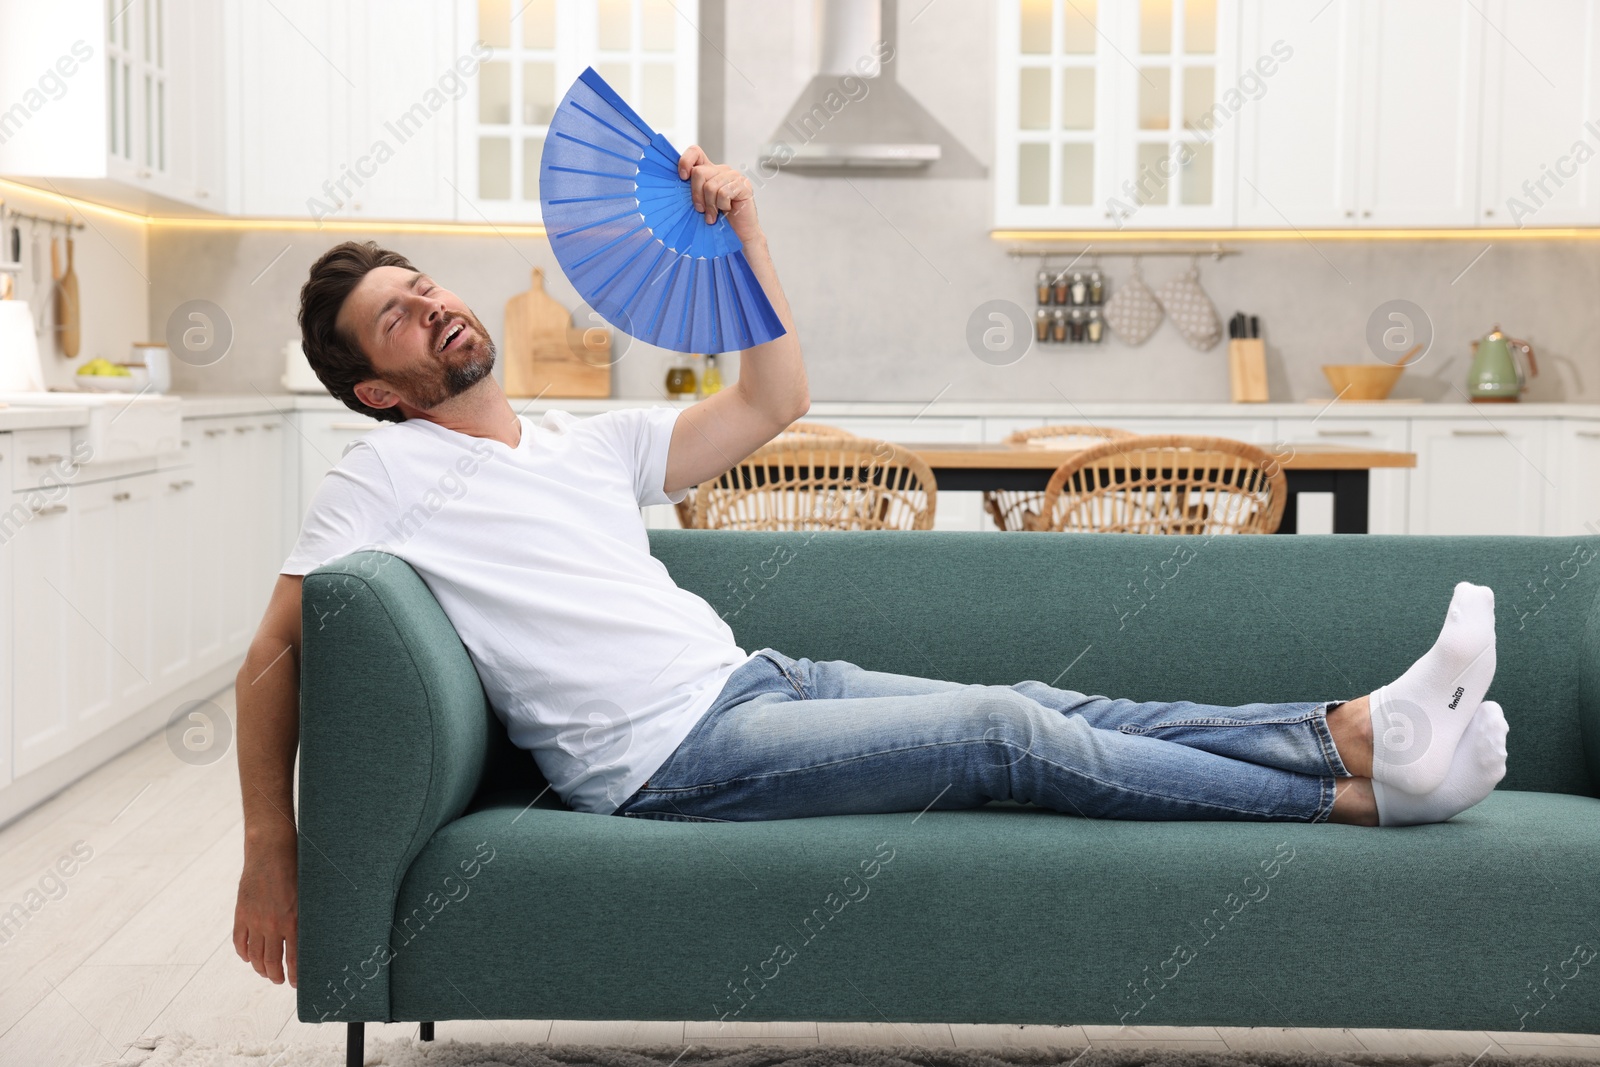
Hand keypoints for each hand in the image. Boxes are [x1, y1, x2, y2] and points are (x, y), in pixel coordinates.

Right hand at [234, 837, 297, 986]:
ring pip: (254, 956)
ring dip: (260, 968)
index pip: (294, 959)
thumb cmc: (297, 868)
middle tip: (280, 980)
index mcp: (294, 921)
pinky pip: (239, 941)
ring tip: (266, 973)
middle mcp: (272, 924)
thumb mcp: (309, 894)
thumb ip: (308, 917)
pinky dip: (243, 953)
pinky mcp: (241, 913)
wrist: (270, 851)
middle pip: (271, 962)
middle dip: (276, 976)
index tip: (297, 984)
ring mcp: (254, 920)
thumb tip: (314, 937)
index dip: (295, 975)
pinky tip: (248, 958)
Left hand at [678, 145, 761, 244]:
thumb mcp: (700, 203)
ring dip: (710, 205)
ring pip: (710, 186)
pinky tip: (727, 210)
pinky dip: (722, 206)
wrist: (738, 234)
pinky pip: (724, 193)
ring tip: (713, 215)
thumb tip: (677, 185)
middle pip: (699, 172)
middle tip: (701, 210)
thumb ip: (692, 191)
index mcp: (709, 171)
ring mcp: (733, 176)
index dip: (686, 161)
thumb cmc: (718, 220)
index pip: (695, 152)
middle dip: (696, 195)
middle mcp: (721, 170)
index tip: (682, 177)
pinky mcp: (743, 185)